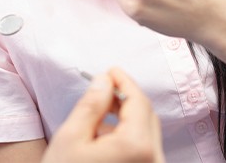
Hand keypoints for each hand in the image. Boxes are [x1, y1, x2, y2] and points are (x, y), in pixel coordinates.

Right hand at [42, 68, 163, 162]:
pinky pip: (143, 151)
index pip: (138, 100)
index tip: (110, 70)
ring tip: (98, 114)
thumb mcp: (71, 136)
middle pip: (147, 115)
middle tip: (104, 87)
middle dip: (125, 98)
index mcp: (137, 147)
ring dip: (126, 117)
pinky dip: (127, 137)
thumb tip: (105, 80)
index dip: (123, 80)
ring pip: (146, 133)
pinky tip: (103, 137)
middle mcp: (154, 161)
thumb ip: (92, 103)